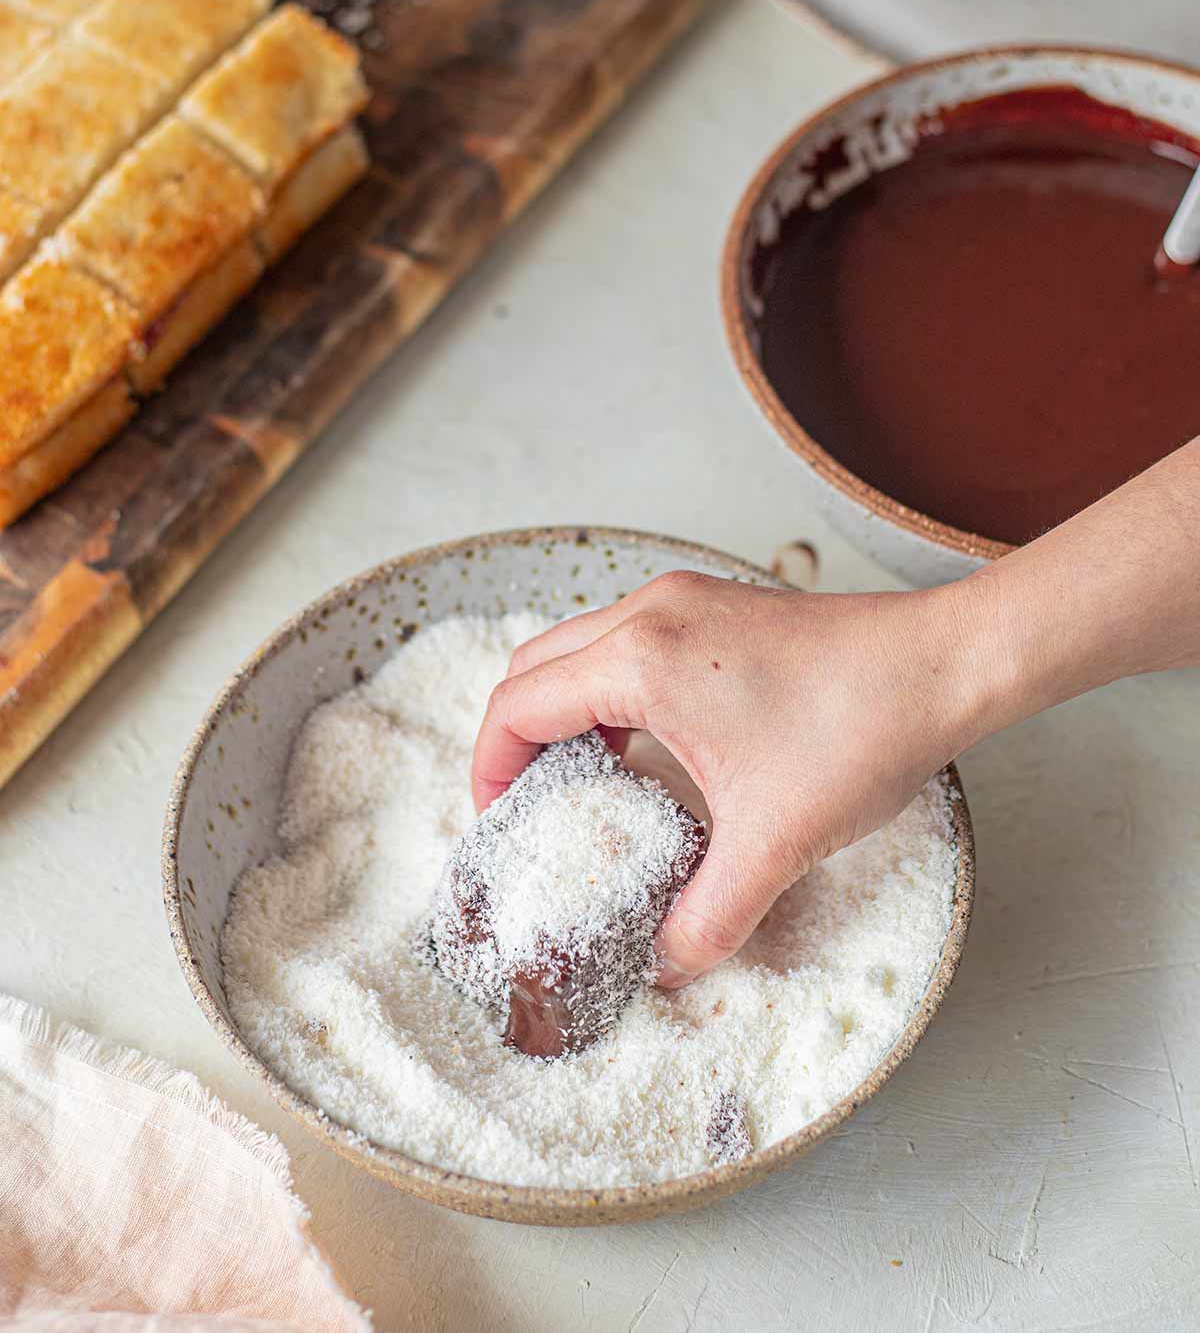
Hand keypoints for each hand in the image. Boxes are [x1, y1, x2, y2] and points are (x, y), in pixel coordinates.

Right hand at [471, 570, 979, 986]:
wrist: (946, 664)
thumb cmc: (861, 731)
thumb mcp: (773, 844)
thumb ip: (706, 918)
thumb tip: (666, 968)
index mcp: (640, 659)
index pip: (518, 705)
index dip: (491, 768)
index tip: (497, 821)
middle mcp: (649, 613)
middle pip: (533, 665)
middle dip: (513, 736)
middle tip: (525, 804)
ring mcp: (685, 600)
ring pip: (579, 645)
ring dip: (561, 708)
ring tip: (578, 780)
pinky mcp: (716, 605)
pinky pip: (626, 640)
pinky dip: (607, 688)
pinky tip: (643, 746)